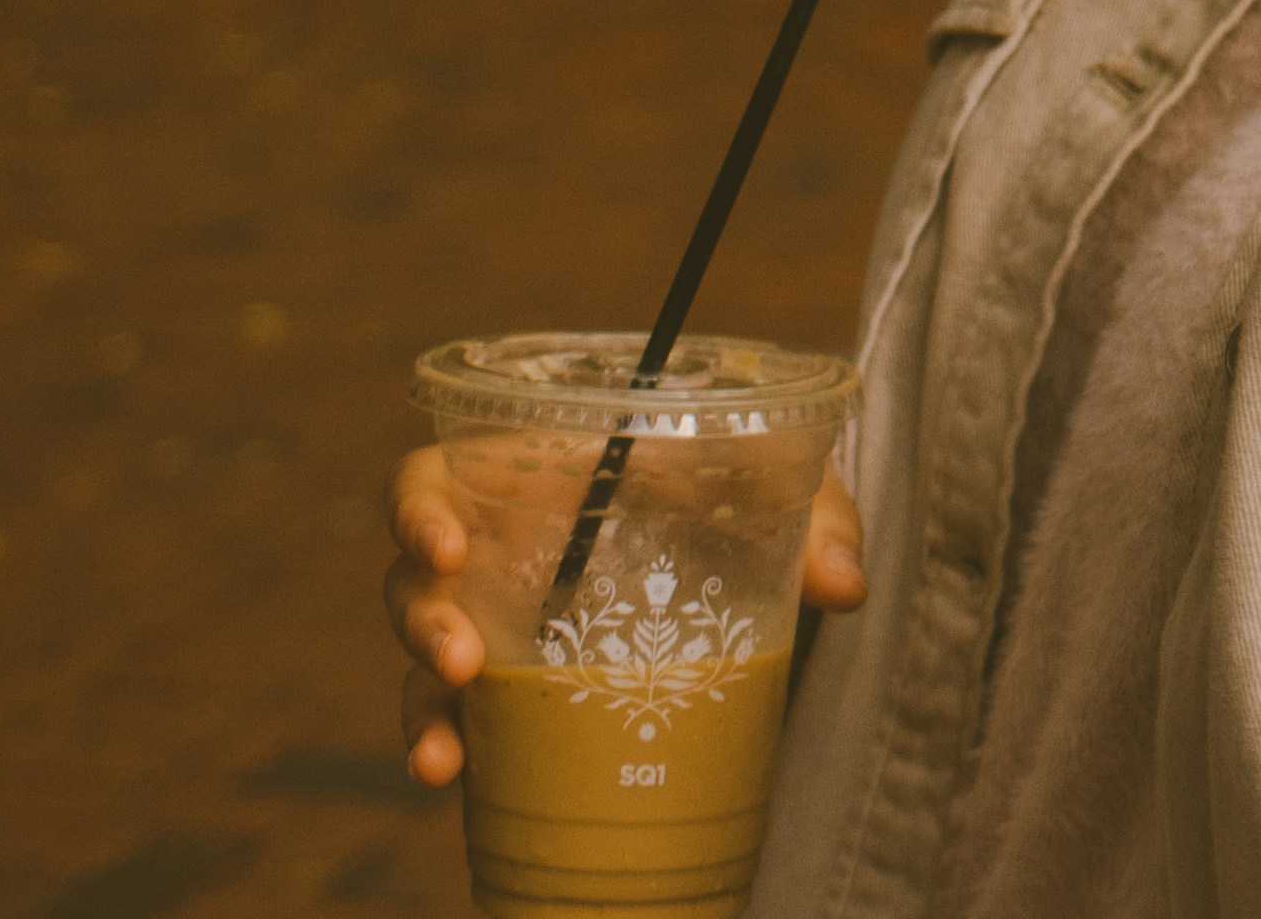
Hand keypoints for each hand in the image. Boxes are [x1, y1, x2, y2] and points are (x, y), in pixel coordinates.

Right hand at [384, 443, 865, 785]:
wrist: (746, 547)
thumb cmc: (734, 490)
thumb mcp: (776, 484)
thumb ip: (815, 516)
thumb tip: (846, 585)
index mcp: (528, 478)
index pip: (433, 481)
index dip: (418, 511)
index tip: (446, 546)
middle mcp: (496, 550)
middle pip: (415, 580)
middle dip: (423, 620)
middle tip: (461, 655)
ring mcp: (498, 623)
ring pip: (423, 660)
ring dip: (421, 704)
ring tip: (444, 753)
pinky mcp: (511, 687)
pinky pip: (456, 718)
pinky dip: (443, 748)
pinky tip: (452, 781)